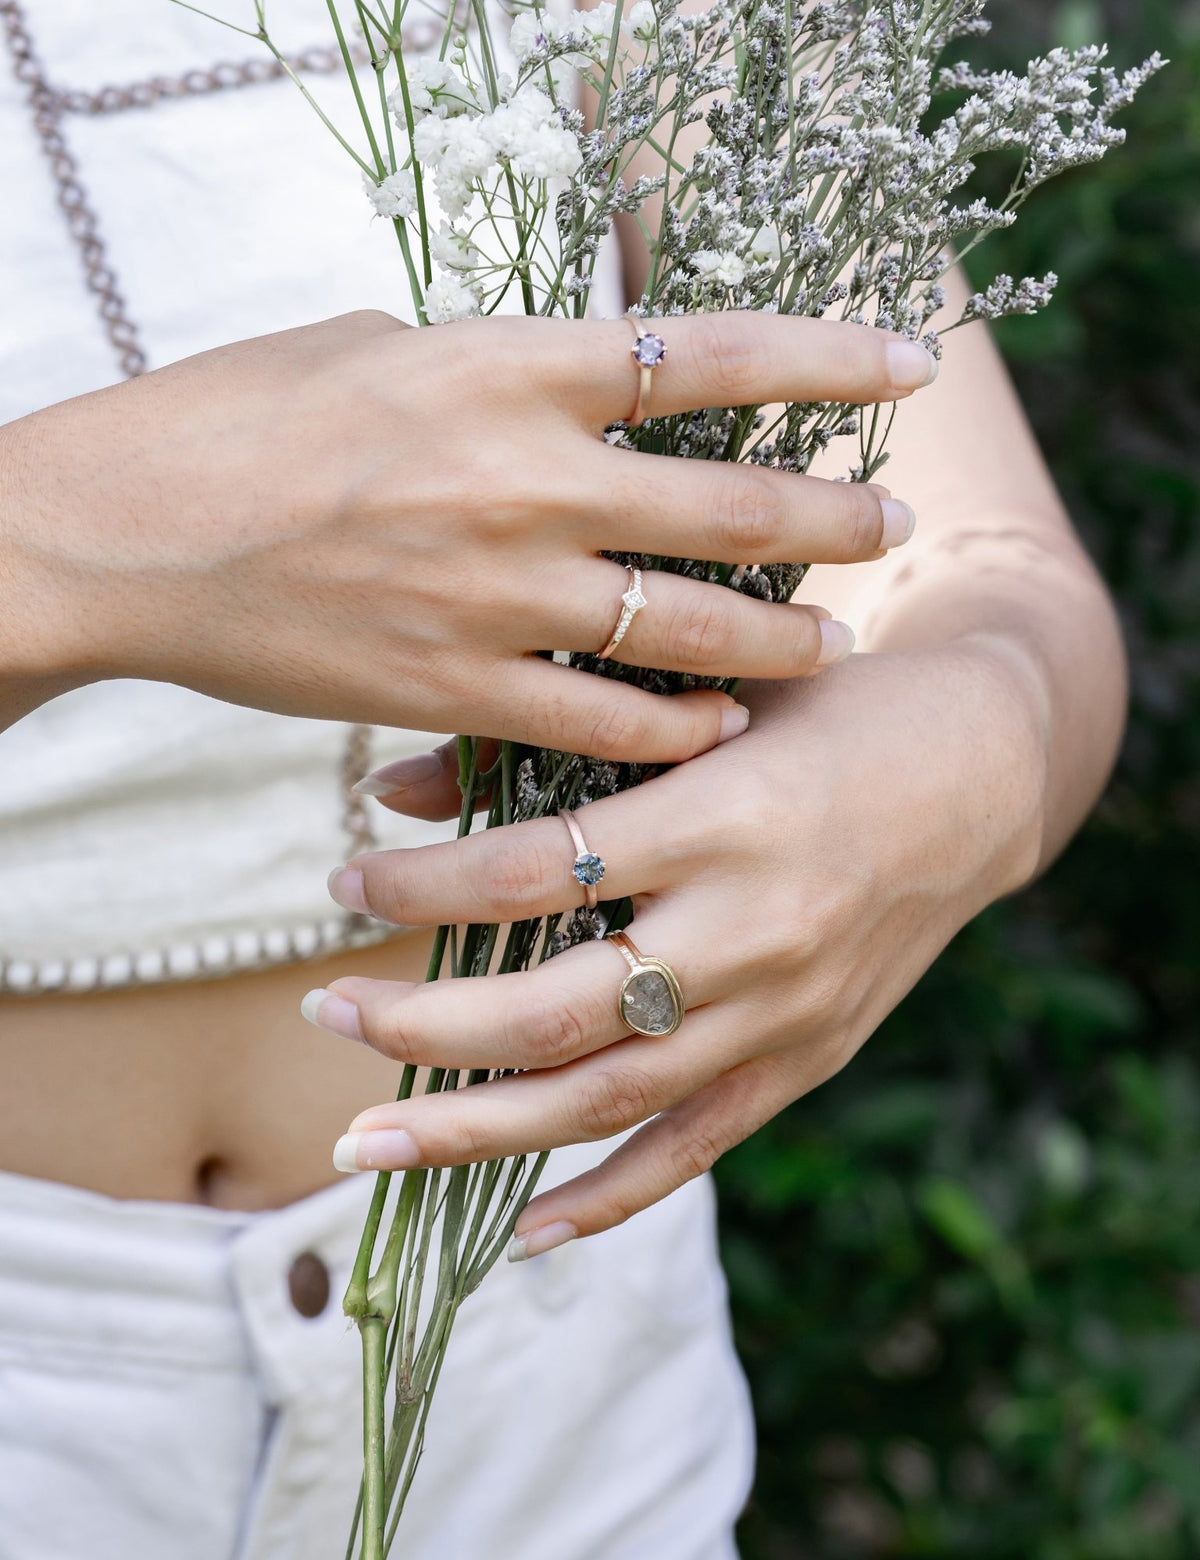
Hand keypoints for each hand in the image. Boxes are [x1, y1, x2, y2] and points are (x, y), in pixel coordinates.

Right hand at [0, 310, 931, 750]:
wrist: (129, 536)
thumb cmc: (241, 417)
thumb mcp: (377, 350)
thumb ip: (492, 373)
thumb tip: (569, 381)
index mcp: (504, 368)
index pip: (705, 353)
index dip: (823, 357)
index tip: (902, 366)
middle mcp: (520, 479)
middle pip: (726, 505)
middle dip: (830, 521)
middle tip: (890, 530)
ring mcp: (492, 594)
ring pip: (681, 628)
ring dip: (774, 640)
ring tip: (831, 646)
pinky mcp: (452, 688)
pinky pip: (598, 723)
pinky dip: (670, 731)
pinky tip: (716, 731)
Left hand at [302, 642, 1044, 1253]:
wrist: (980, 770)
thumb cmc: (828, 708)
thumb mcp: (703, 694)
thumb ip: (552, 739)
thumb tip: (398, 795)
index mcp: (722, 815)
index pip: (535, 874)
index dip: (423, 886)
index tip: (344, 880)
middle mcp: (752, 929)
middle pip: (556, 1010)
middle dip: (421, 1025)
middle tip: (322, 1013)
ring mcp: (782, 1012)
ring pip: (608, 1100)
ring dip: (475, 1130)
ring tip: (363, 1140)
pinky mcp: (806, 1063)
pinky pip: (694, 1150)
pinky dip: (606, 1201)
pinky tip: (518, 1232)